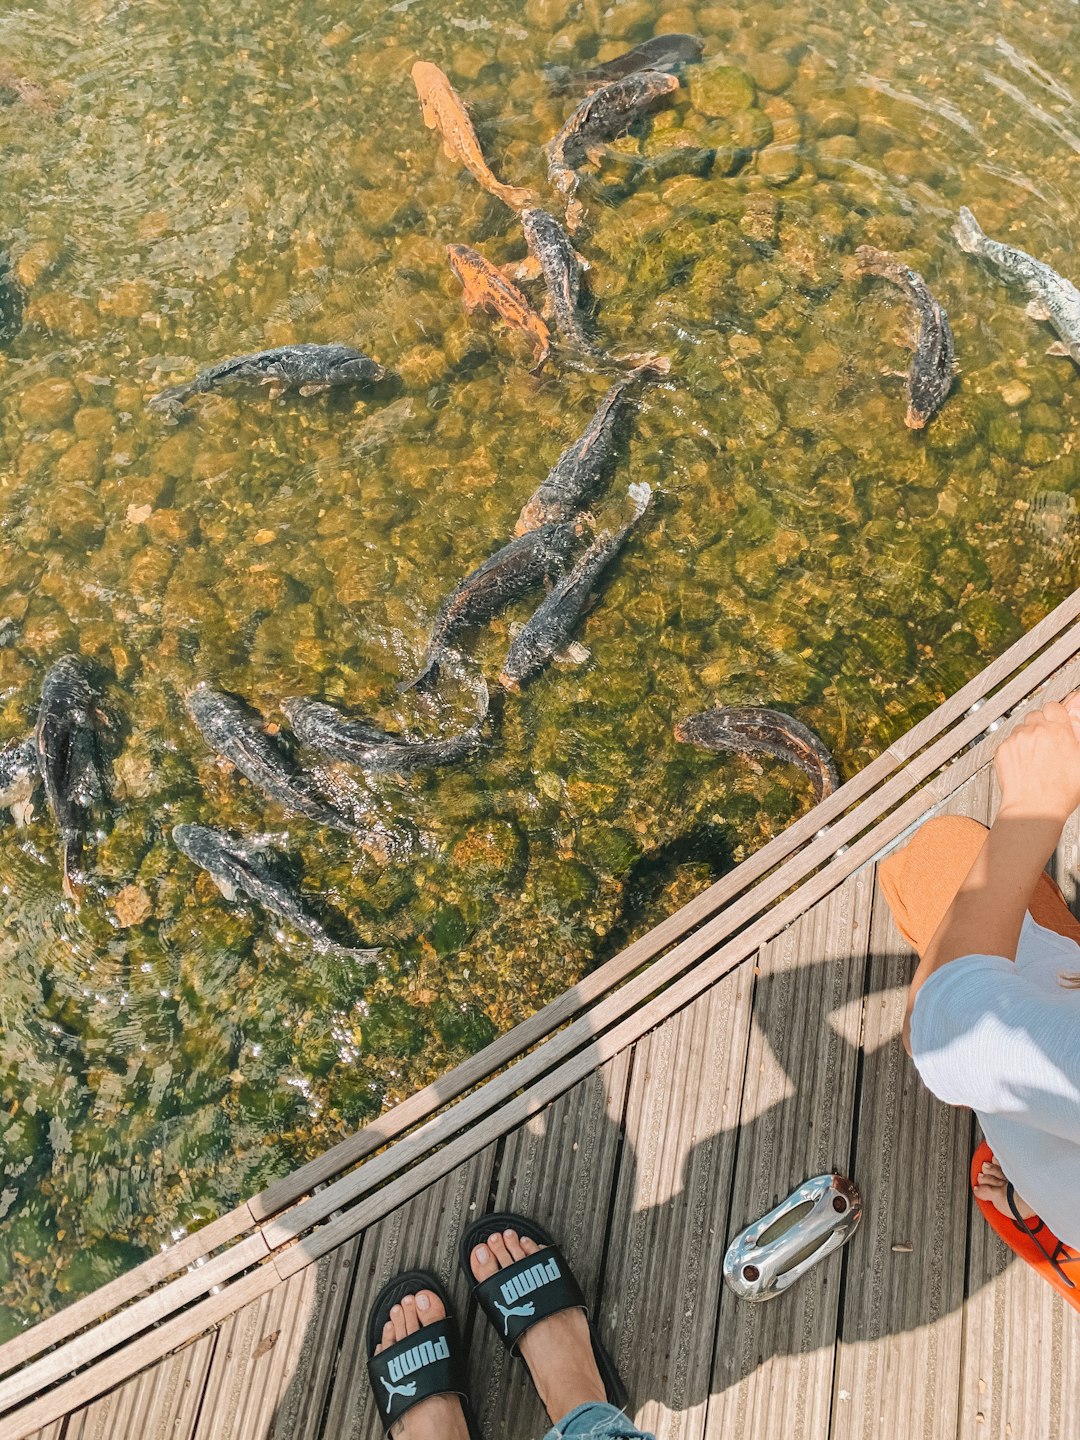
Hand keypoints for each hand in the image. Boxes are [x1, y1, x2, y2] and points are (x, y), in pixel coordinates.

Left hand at [994, 695, 1079, 823]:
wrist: (1034, 807)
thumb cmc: (1060, 791)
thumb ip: (1077, 741)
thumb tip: (1074, 731)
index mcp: (1059, 731)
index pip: (1053, 707)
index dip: (1054, 715)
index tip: (1054, 721)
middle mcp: (1037, 731)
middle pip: (1035, 715)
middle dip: (1039, 725)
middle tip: (1044, 742)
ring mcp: (1018, 739)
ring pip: (1020, 729)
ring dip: (1026, 738)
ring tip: (1033, 757)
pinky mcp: (1003, 749)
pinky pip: (1008, 742)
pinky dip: (1013, 750)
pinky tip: (1022, 764)